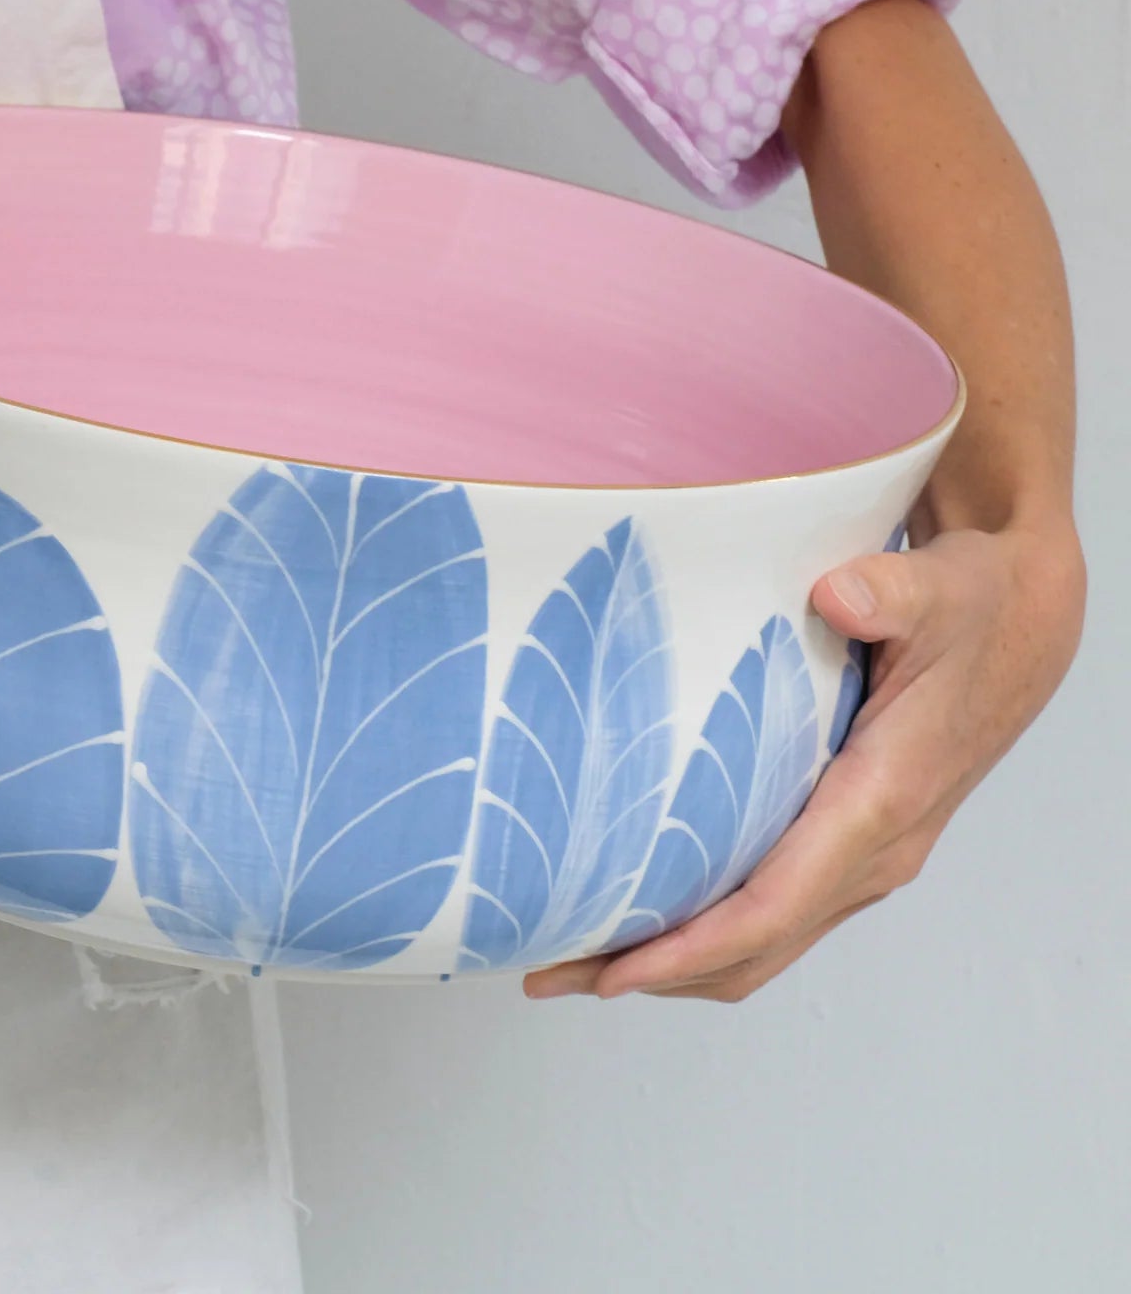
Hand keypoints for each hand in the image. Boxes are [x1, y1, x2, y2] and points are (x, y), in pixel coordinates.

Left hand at [522, 517, 1084, 1003]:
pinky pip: (768, 912)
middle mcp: (871, 851)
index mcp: (879, 803)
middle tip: (547, 971)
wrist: (1016, 626)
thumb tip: (839, 597)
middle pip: (751, 948)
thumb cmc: (972, 609)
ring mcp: (859, 856)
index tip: (614, 971)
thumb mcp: (940, 590)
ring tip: (571, 954)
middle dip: (650, 972)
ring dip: (669, 960)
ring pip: (758, 942)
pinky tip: (638, 907)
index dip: (688, 949)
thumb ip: (890, 592)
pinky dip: (701, 929)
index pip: (773, 906)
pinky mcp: (844, 843)